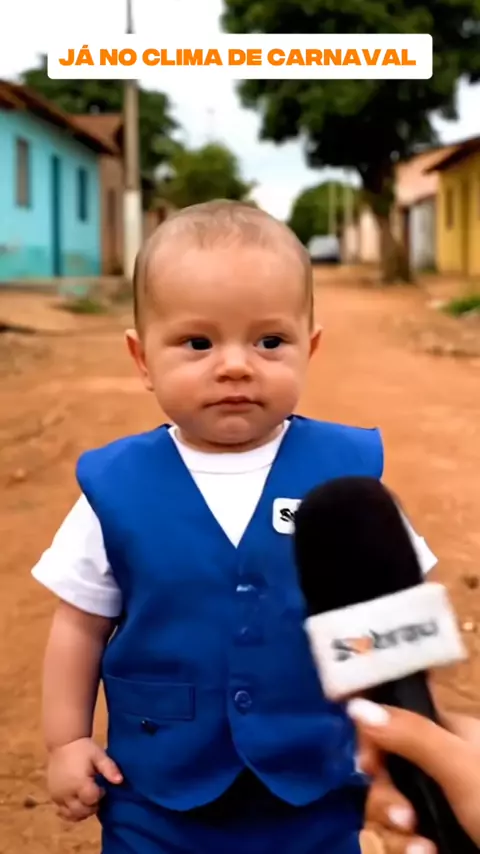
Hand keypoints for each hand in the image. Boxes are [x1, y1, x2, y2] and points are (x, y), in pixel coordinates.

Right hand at [47, 737, 122, 821]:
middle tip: (97, 794)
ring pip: (71, 815)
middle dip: (92, 806)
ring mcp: (57, 796)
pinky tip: (78, 803)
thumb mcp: (99, 755)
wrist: (63, 743)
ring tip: (88, 799)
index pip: (92, 800)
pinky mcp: (53, 797)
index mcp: (79, 782)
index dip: (100, 795)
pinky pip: (62, 812)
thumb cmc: (83, 749)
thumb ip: (109, 768)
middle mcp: (66, 793)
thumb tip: (120, 781)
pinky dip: (71, 812)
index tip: (102, 786)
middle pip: (82, 811)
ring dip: (82, 812)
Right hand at [350, 698, 479, 846]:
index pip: (397, 721)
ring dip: (399, 833)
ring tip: (421, 848)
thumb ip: (410, 734)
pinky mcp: (444, 840)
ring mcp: (446, 807)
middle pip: (390, 771)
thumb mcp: (460, 766)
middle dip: (387, 798)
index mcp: (454, 735)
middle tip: (403, 818)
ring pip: (395, 811)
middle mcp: (446, 767)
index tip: (368, 764)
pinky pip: (409, 841)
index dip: (376, 740)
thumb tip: (357, 704)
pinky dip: (411, 850)